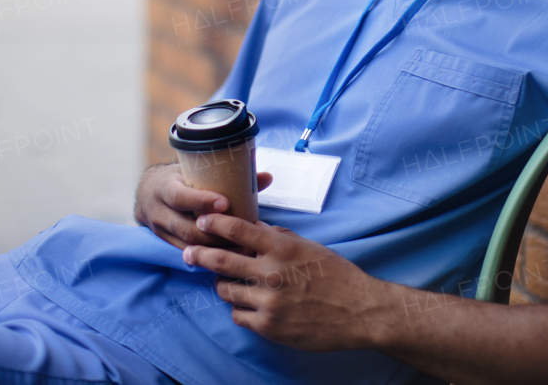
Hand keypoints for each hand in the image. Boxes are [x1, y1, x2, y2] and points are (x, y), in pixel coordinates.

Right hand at [134, 164, 272, 249]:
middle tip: (241, 235)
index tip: (225, 203)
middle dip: (214, 234)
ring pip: (187, 244)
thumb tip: (266, 178)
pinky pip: (186, 253)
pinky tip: (228, 257)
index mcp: (165, 188)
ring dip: (213, 248)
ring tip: (241, 249)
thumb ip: (227, 175)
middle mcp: (159, 211)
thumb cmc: (179, 179)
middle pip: (185, 228)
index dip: (201, 201)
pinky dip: (206, 256)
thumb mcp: (194, 171)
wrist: (149, 193)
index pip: (180, 197)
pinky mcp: (165, 243)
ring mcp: (160, 230)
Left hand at [185, 213, 390, 352]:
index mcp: (283, 248)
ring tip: (225, 282)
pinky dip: (239, 309)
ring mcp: (268, 302)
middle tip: (188, 252)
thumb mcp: (310, 248)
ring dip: (223, 285)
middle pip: (221, 261)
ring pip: (226, 291)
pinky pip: (238, 316)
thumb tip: (257, 228)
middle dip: (199, 254)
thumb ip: (281, 238)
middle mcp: (272, 273)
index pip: (238, 230)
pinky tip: (247, 305)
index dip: (214, 223)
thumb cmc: (338, 276)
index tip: (202, 221)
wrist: (359, 312)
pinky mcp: (268, 326)